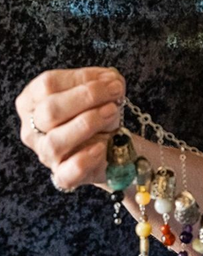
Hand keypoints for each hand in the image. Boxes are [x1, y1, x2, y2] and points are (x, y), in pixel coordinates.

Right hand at [16, 67, 125, 189]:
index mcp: (33, 101)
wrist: (115, 147)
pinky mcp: (63, 176)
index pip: (47, 85)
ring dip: (88, 123)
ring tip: (112, 112)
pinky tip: (102, 146)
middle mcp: (33, 129)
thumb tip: (111, 79)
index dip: (80, 79)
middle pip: (49, 111)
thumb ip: (105, 81)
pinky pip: (66, 173)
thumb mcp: (101, 92)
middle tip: (115, 92)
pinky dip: (85, 159)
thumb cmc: (99, 115)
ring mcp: (46, 154)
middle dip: (87, 97)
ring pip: (55, 142)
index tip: (110, 79)